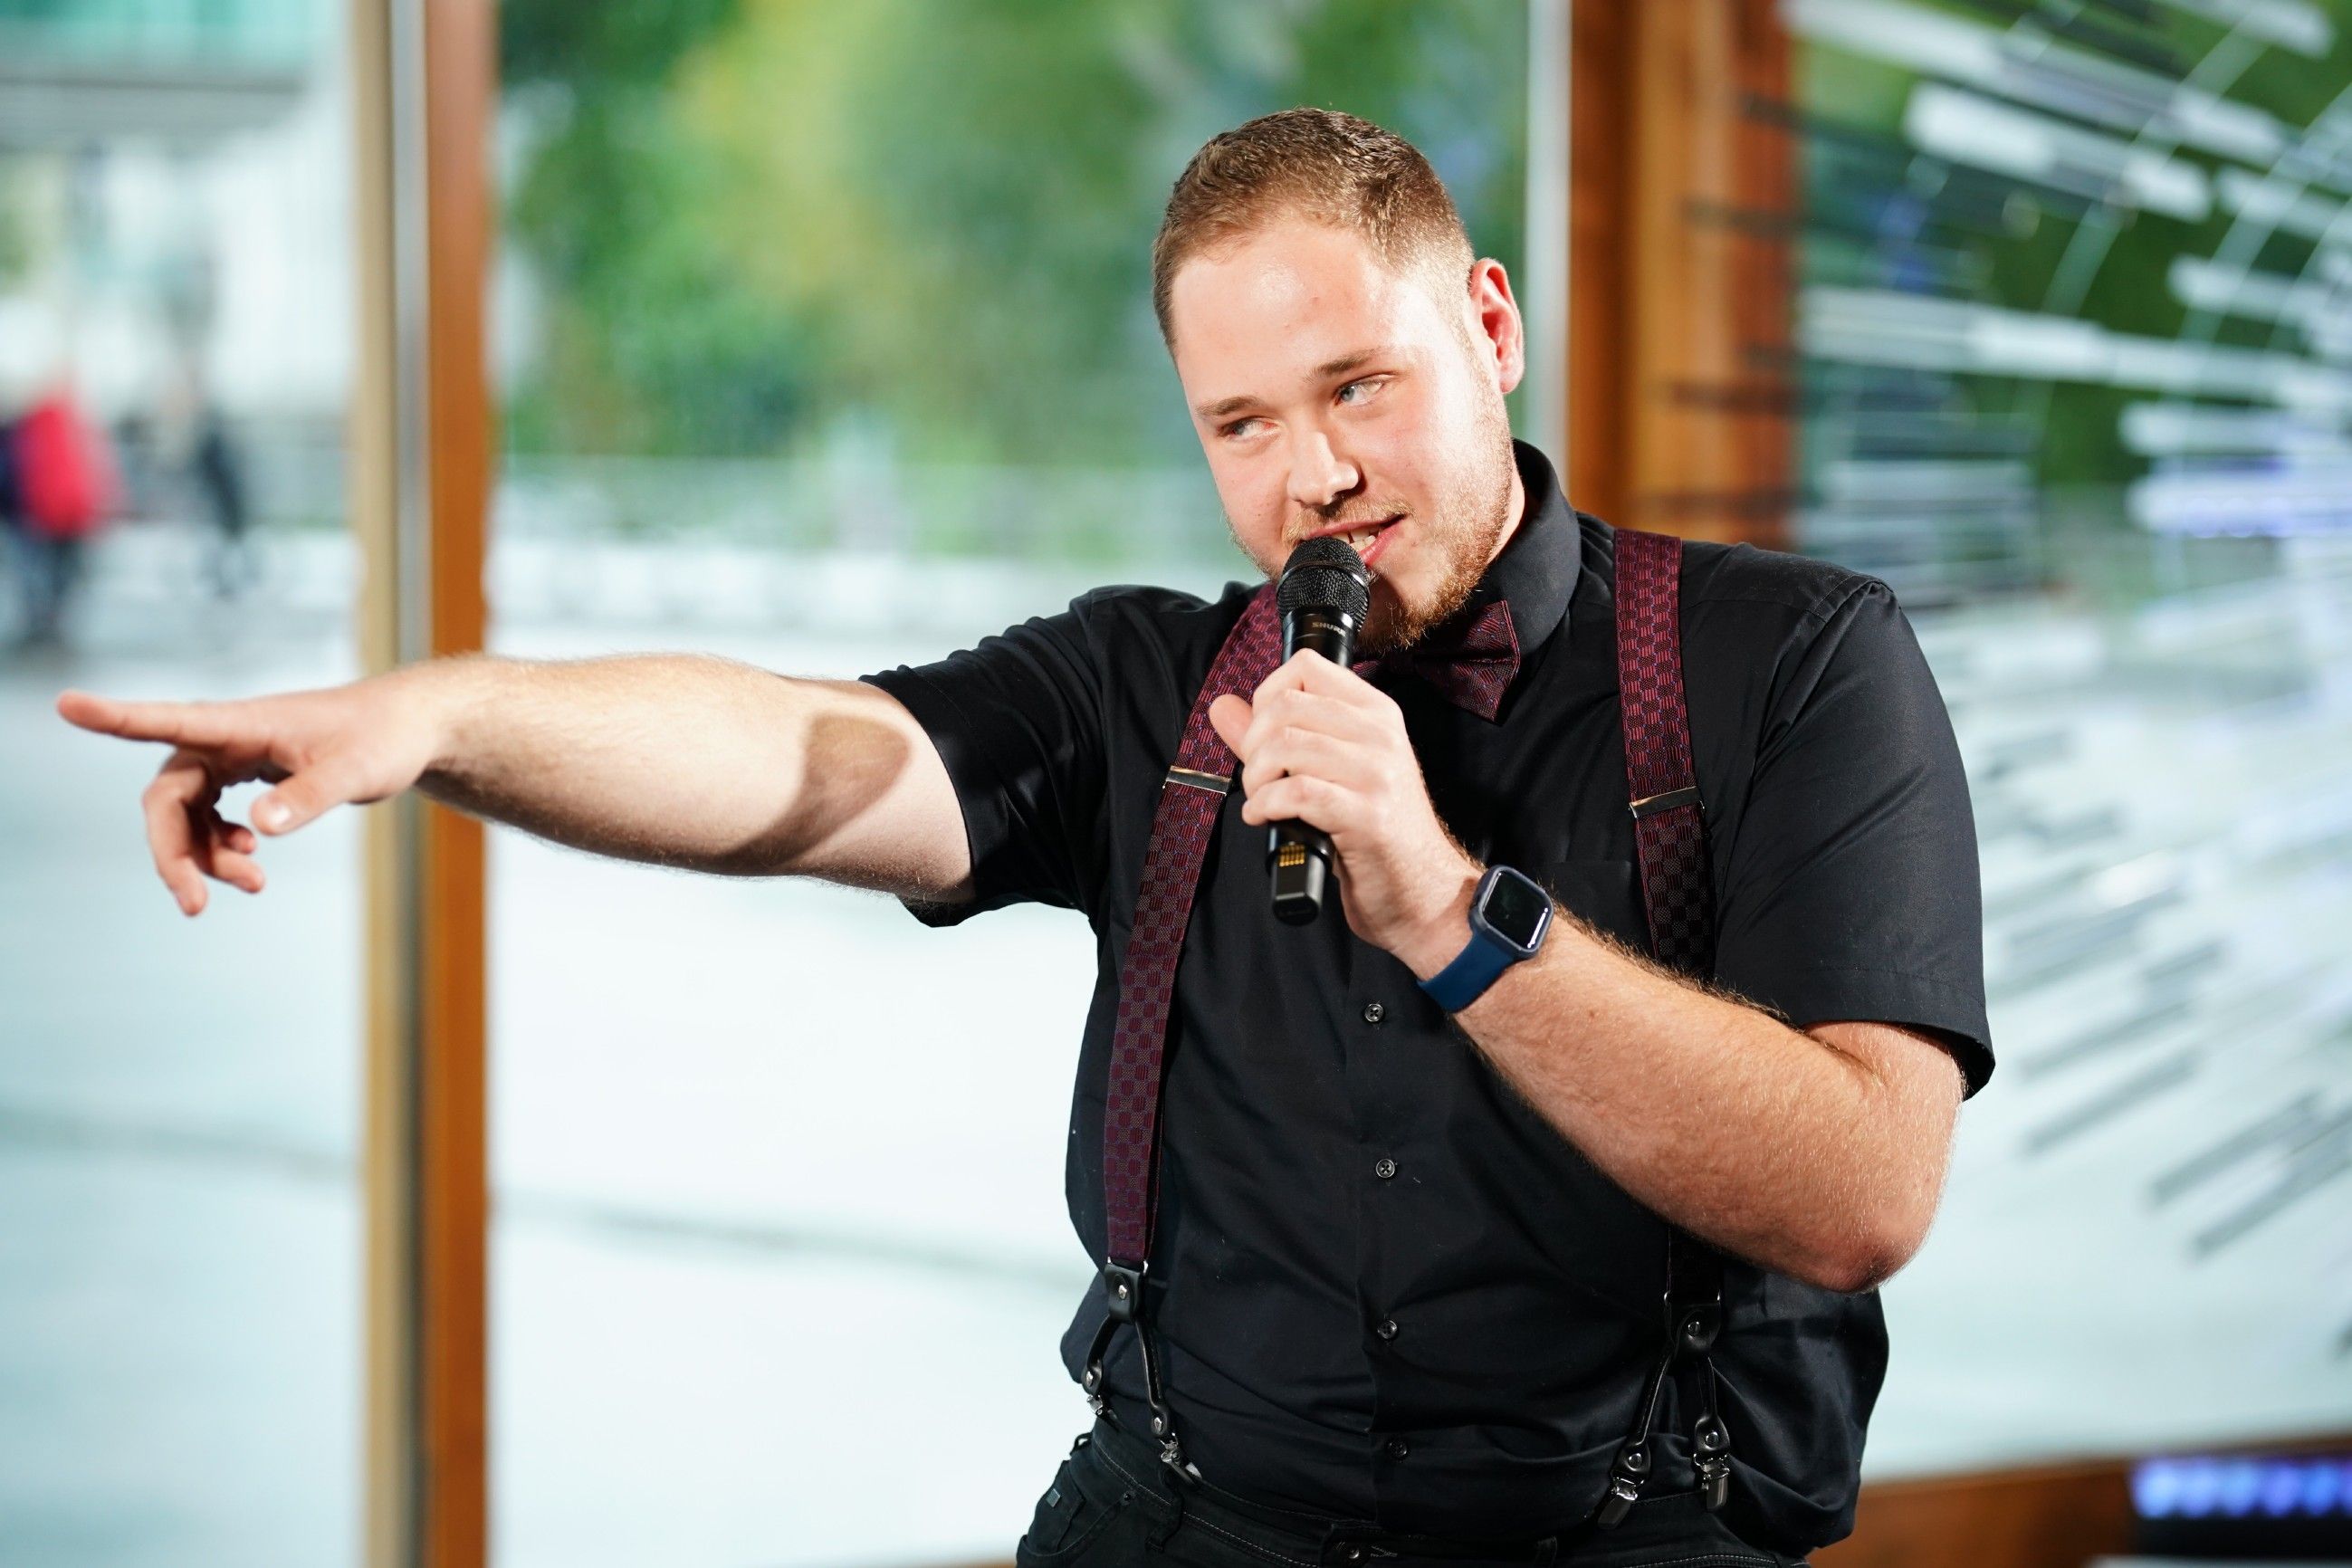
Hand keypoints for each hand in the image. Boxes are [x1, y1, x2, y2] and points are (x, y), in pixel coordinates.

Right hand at [55, 667, 454, 916]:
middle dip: (174, 852)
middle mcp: (225, 736)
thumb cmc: (383, 739)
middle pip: (168, 796)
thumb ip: (308, 797)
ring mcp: (231, 755)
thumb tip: (257, 829)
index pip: (166, 721)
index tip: (67, 704)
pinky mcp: (244, 772)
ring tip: (254, 884)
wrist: (409, 730)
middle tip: (195, 904)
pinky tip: (251, 864)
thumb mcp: (355, 771)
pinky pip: (209, 816)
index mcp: (241, 722)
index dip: (114, 717)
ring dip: (204, 856)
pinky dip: (221, 846)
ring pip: (187, 814)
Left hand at [1208, 649, 1479, 962]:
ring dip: (1256, 778)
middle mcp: (1380, 734)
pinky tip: (1265, 818)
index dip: (1266, 694)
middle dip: (1253, 744)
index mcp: (1375, 713)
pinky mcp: (1367, 816)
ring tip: (1262, 799)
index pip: (1306, 665)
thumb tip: (1222, 707)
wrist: (1422, 890)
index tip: (1263, 733)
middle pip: (1286, 706)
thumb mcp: (1330, 772)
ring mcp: (1376, 773)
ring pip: (1286, 746)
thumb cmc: (1374, 832)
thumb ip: (1274, 736)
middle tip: (1258, 777)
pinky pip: (1296, 792)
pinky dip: (1266, 805)